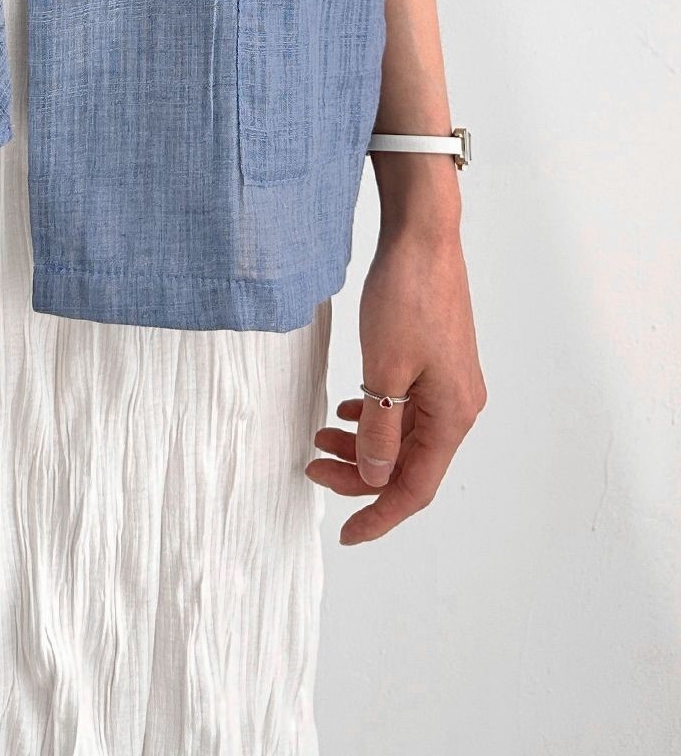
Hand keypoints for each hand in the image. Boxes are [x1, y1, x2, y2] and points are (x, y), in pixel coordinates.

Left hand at [306, 222, 485, 543]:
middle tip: (313, 466)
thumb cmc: (407, 296)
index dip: (380, 515)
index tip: (347, 535)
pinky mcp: (435, 361)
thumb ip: (380, 430)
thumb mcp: (384, 369)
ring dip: (364, 443)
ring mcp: (448, 382)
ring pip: (404, 434)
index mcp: (452, 415)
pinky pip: (405, 406)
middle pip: (409, 462)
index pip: (416, 486)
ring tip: (321, 437)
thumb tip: (375, 478)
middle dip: (361, 473)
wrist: (423, 236)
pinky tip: (348, 409)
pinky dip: (375, 414)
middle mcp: (457, 405)